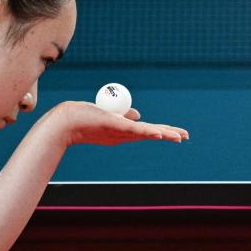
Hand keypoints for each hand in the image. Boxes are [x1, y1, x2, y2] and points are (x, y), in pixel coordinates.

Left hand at [52, 101, 188, 146]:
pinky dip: (148, 131)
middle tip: (185, 137)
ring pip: (147, 132)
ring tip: (179, 137)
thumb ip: (123, 114)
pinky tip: (159, 134)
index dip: (163, 131)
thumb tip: (137, 114)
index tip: (178, 134)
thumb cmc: (83, 118)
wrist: (65, 123)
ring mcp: (120, 131)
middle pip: (152, 133)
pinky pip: (134, 129)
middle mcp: (124, 133)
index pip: (147, 131)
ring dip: (164, 133)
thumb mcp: (108, 113)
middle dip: (169, 134)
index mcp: (124, 131)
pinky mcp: (115, 126)